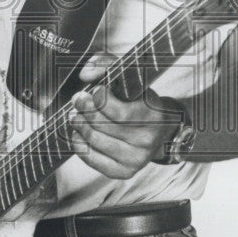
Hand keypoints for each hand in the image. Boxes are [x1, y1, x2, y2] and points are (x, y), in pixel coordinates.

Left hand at [68, 54, 181, 177]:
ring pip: (95, 140)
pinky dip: (79, 144)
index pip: (117, 111)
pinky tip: (79, 134)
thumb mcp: (130, 77)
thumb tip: (86, 74)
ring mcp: (136, 158)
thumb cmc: (141, 102)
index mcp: (152, 115)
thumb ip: (106, 65)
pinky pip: (93, 159)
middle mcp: (146, 139)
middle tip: (78, 100)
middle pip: (101, 125)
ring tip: (76, 116)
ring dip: (79, 125)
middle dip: (84, 110)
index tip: (92, 91)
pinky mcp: (125, 171)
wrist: (161, 130)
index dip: (98, 99)